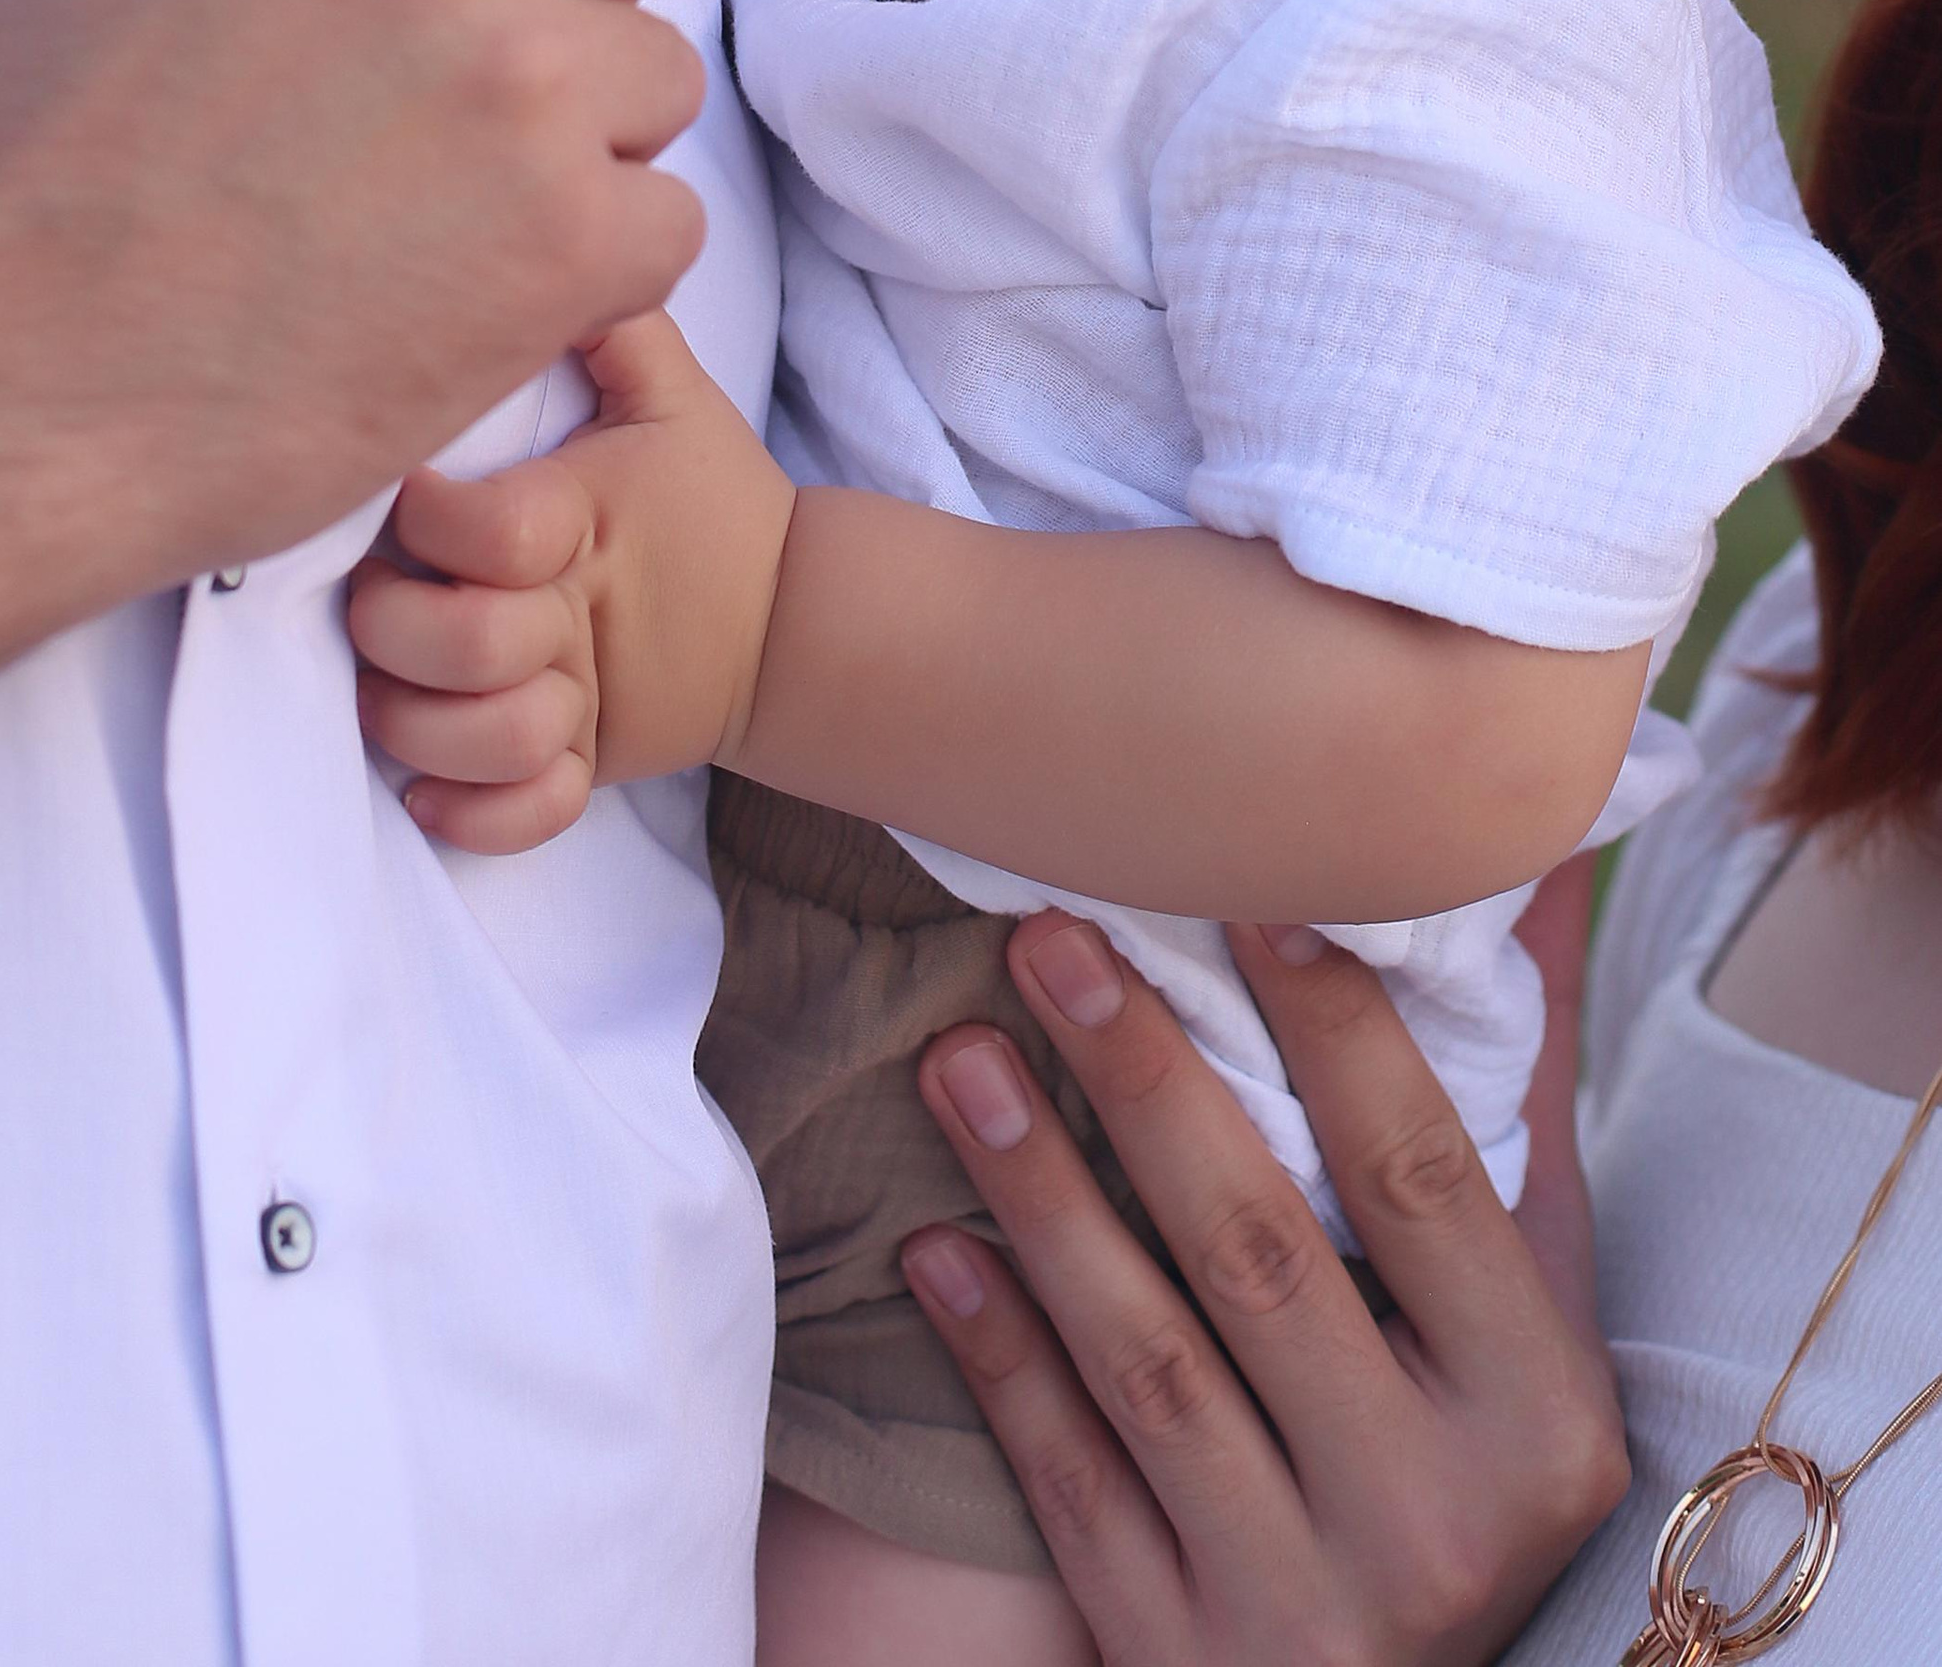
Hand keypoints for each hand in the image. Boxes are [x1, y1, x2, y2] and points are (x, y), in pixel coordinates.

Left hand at [348, 311, 795, 850]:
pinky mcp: (593, 765)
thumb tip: (557, 221)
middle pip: (470, 648)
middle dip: (396, 625)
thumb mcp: (672, 393)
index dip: (427, 517)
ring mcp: (587, 703)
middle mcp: (581, 620)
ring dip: (418, 726)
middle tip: (373, 594)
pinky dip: (473, 815)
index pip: (489, 530)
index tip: (403, 492)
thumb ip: (611, 320)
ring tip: (387, 688)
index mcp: (588, 523)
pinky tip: (426, 789)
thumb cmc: (704, 495)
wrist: (789, 616)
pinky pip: (530, 816)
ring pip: (488, 743)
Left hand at [901, 877, 1623, 1662]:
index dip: (1337, 1032)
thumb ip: (1513, 1119)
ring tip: (956, 1058)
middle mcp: (1434, 1514)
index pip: (1423, 1182)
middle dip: (1144, 1079)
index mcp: (1538, 1415)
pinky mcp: (1181, 1656)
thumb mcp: (1529, 1329)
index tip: (1241, 892)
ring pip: (1148, 1362)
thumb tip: (1528, 880)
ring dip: (1041, 1194)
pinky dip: (1001, 1357)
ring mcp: (1304, 1600)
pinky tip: (932, 1245)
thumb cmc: (1466, 1473)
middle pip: (1260, 1253)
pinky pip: (1071, 1485)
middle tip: (1045, 938)